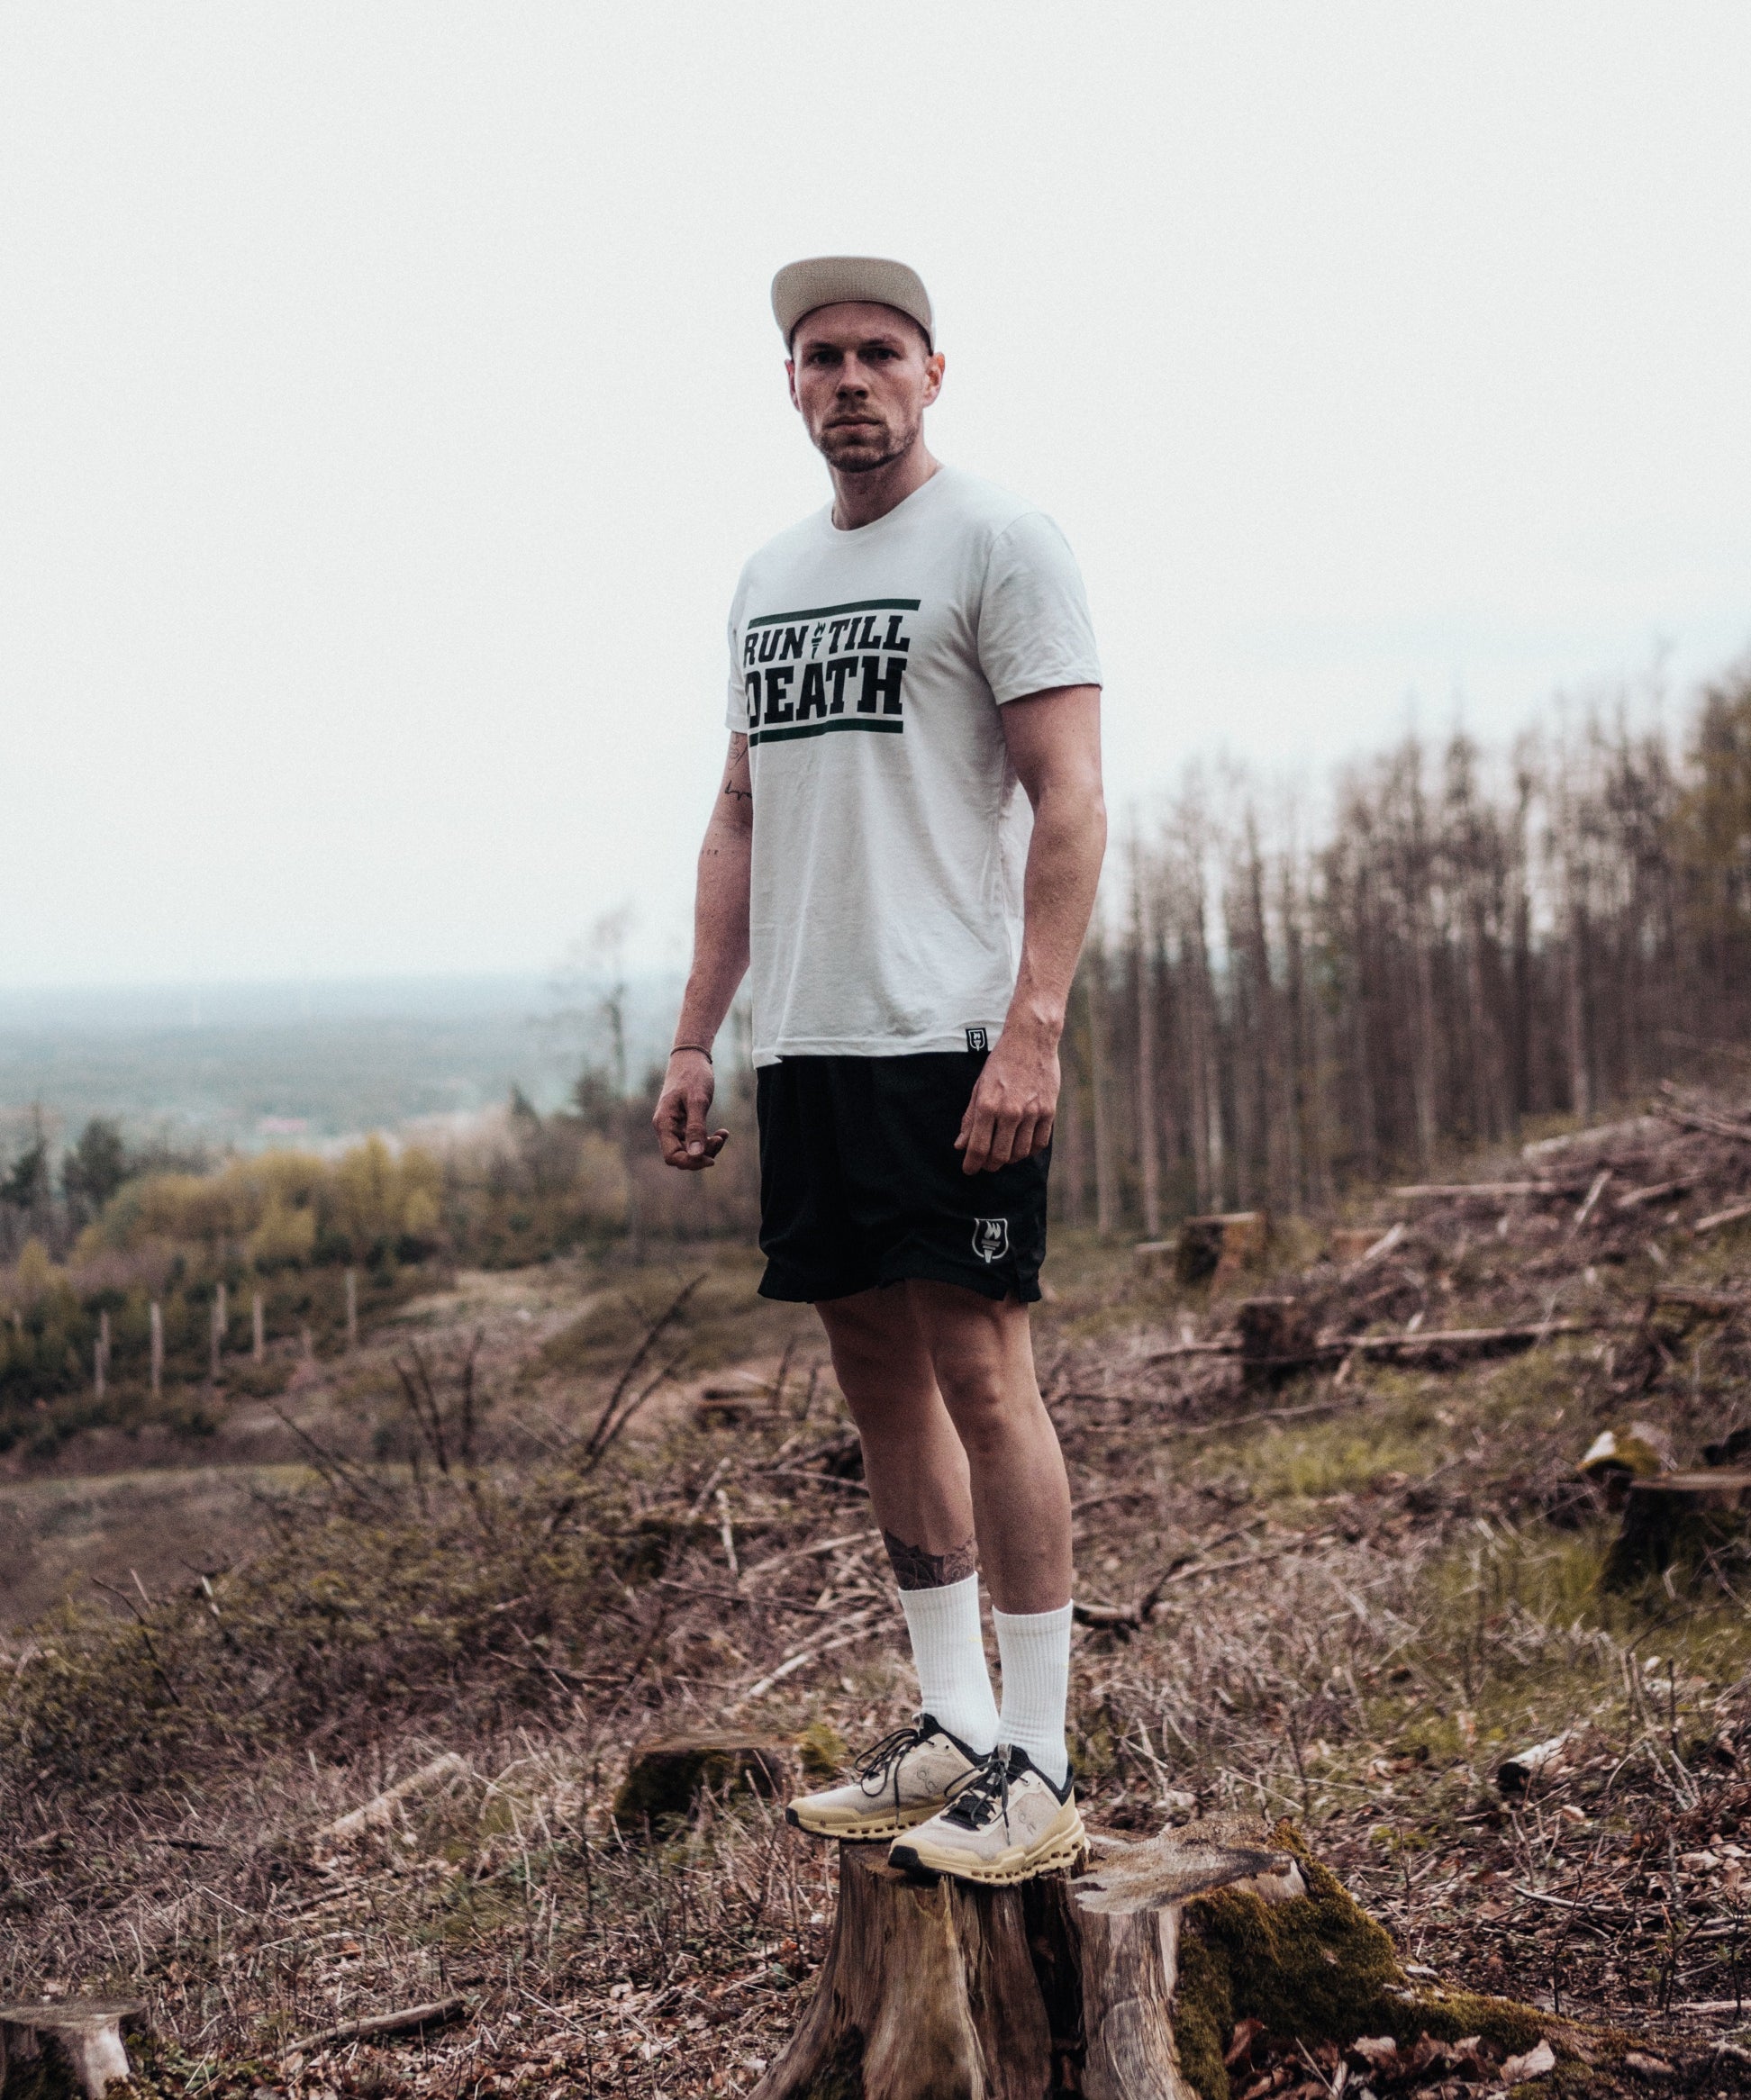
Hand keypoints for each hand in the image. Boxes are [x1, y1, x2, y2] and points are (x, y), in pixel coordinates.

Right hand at [653, 1050, 730, 1170]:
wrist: (691, 1057)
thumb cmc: (693, 1075)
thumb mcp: (698, 1101)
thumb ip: (696, 1128)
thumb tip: (696, 1155)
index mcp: (664, 1123)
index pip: (672, 1156)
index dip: (691, 1162)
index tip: (711, 1159)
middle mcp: (666, 1127)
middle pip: (682, 1155)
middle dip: (702, 1154)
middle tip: (720, 1139)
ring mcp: (675, 1126)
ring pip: (690, 1149)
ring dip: (708, 1147)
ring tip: (723, 1134)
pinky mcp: (684, 1123)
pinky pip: (695, 1139)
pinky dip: (708, 1139)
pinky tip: (722, 1132)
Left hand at [954, 1027, 1058, 1173]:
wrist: (1030, 1041)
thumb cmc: (1001, 1063)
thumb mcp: (979, 1087)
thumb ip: (970, 1118)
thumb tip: (960, 1145)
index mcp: (988, 1105)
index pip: (978, 1147)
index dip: (972, 1164)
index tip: (969, 1170)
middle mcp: (1010, 1111)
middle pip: (1000, 1155)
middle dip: (990, 1165)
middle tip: (986, 1164)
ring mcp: (1032, 1112)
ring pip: (1020, 1153)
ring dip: (1010, 1159)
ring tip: (1003, 1155)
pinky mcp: (1049, 1111)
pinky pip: (1039, 1143)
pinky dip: (1029, 1151)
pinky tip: (1022, 1147)